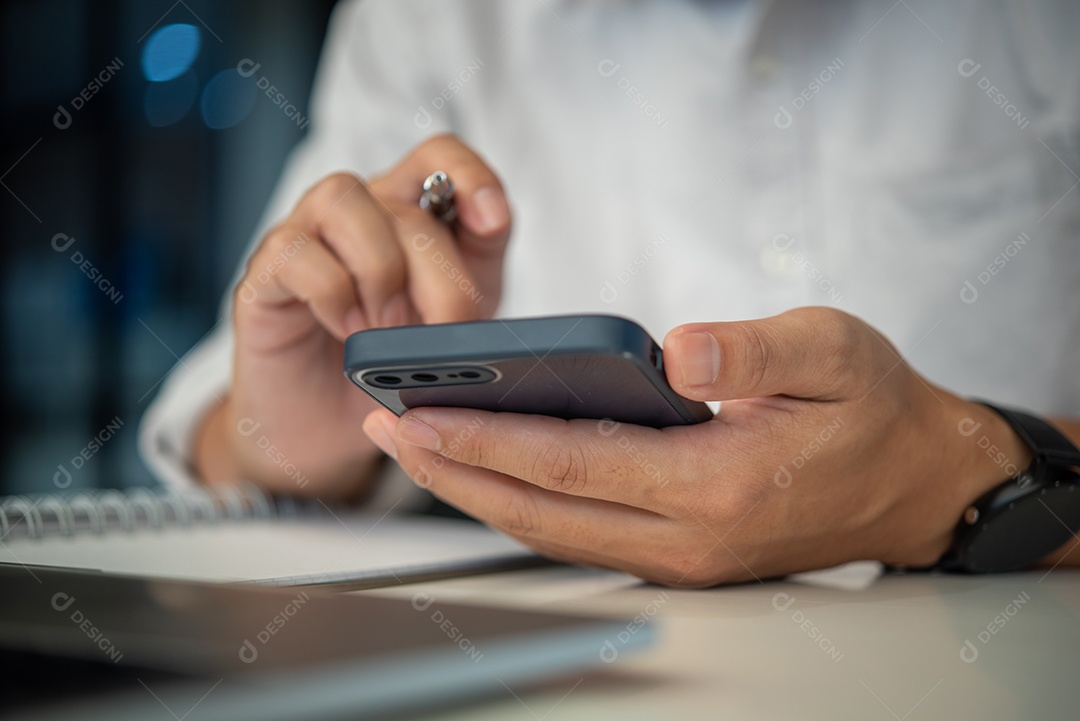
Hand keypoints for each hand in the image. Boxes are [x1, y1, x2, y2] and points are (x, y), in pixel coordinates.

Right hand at [196, 135, 511, 496]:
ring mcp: (305, 236)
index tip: (492, 223)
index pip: (440, 156)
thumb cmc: (388, 372)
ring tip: (388, 330)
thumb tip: (489, 265)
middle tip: (446, 334)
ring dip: (379, 268)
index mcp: (409, 216)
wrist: (325, 433)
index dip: (471, 176)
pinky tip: (349, 333)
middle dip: (439, 276)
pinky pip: (294, 250)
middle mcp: (356, 214)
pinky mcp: (264, 275)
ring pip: (342, 197)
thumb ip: (472, 289)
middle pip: (406, 205)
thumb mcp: (449, 330)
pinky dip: (332, 293)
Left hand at [362, 307, 1030, 585]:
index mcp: (718, 485)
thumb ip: (755, 351)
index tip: (419, 410)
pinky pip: (575, 530)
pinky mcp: (676, 551)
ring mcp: (679, 555)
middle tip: (386, 427)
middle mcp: (687, 537)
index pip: (573, 464)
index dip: (488, 437)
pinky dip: (518, 499)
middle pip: (539, 510)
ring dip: (474, 488)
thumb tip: (675, 348)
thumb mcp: (835, 352)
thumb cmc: (875, 410)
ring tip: (414, 442)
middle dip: (453, 470)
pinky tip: (484, 464)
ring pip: (548, 530)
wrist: (916, 483)